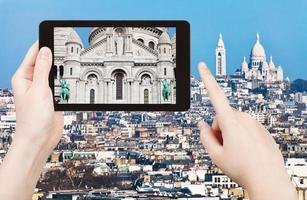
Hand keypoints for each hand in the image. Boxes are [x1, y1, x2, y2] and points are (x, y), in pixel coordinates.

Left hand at [0, 42, 62, 199]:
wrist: (39, 139)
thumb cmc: (33, 118)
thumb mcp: (39, 90)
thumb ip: (42, 69)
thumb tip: (45, 50)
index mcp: (23, 77)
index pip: (33, 54)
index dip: (43, 43)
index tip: (55, 35)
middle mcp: (32, 81)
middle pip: (45, 61)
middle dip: (56, 55)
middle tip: (69, 47)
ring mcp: (43, 89)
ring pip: (54, 72)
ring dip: (63, 69)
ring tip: (73, 61)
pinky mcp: (53, 97)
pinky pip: (61, 83)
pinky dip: (67, 80)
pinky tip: (73, 77)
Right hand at [197, 62, 295, 199]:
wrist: (268, 179)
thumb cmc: (242, 168)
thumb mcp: (216, 155)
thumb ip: (205, 137)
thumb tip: (202, 125)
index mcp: (230, 122)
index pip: (215, 95)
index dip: (206, 79)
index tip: (202, 65)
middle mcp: (244, 118)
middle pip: (222, 117)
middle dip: (218, 128)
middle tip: (222, 147)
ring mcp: (255, 123)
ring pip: (234, 122)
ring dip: (230, 132)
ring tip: (236, 151)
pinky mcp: (262, 129)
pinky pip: (246, 127)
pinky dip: (242, 136)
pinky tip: (246, 151)